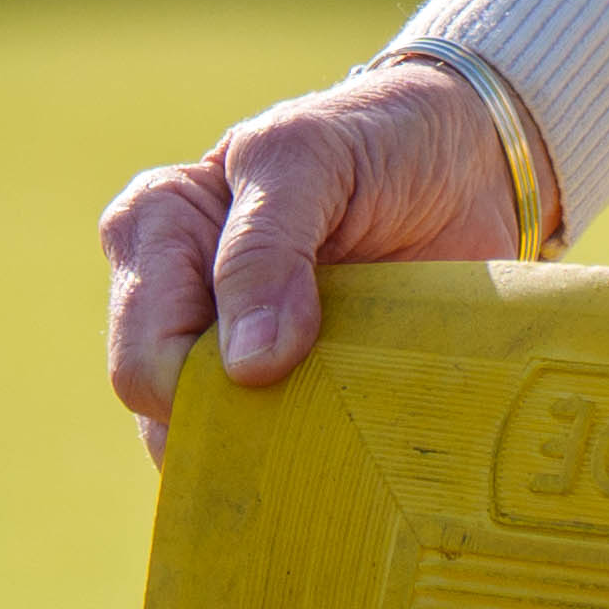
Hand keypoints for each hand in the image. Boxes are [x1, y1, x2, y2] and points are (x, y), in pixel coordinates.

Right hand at [97, 62, 519, 453]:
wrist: (463, 164)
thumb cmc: (375, 141)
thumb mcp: (309, 157)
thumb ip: (264, 247)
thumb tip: (244, 368)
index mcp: (155, 230)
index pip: (145, 354)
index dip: (206, 380)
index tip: (291, 358)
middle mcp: (171, 305)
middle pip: (169, 420)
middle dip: (241, 429)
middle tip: (325, 406)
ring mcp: (222, 361)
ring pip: (216, 456)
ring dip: (282, 454)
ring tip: (348, 419)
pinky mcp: (281, 400)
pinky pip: (273, 464)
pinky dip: (313, 466)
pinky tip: (354, 444)